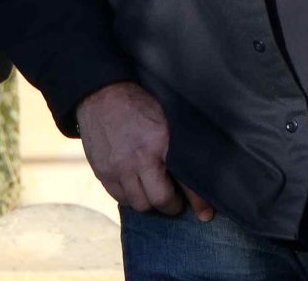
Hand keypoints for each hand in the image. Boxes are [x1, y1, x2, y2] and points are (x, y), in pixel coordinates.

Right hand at [76, 81, 212, 220]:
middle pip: (159, 200)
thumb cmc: (140, 103)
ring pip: (138, 203)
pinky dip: (130, 196)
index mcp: (160, 141)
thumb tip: (201, 172)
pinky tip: (136, 185)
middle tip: (175, 200)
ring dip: (149, 201)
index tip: (205, 214)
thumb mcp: (167, 118)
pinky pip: (119, 197)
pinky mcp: (102, 171)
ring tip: (154, 191)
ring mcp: (118, 167)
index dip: (197, 202)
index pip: (185, 181)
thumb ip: (181, 145)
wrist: (102, 94)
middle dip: (170, 205)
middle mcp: (138, 158)